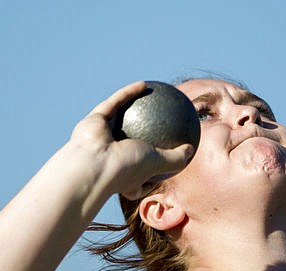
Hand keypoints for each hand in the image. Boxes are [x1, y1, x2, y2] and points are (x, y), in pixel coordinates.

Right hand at [68, 81, 193, 199]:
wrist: (94, 164)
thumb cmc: (126, 168)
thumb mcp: (158, 164)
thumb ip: (175, 158)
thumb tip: (191, 149)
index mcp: (124, 171)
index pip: (141, 168)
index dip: (154, 160)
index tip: (170, 149)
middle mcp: (111, 155)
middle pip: (130, 139)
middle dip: (144, 129)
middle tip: (163, 118)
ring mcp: (102, 137)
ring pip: (121, 117)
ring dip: (135, 105)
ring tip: (154, 95)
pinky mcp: (94, 121)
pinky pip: (115, 103)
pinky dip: (128, 93)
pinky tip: (144, 85)